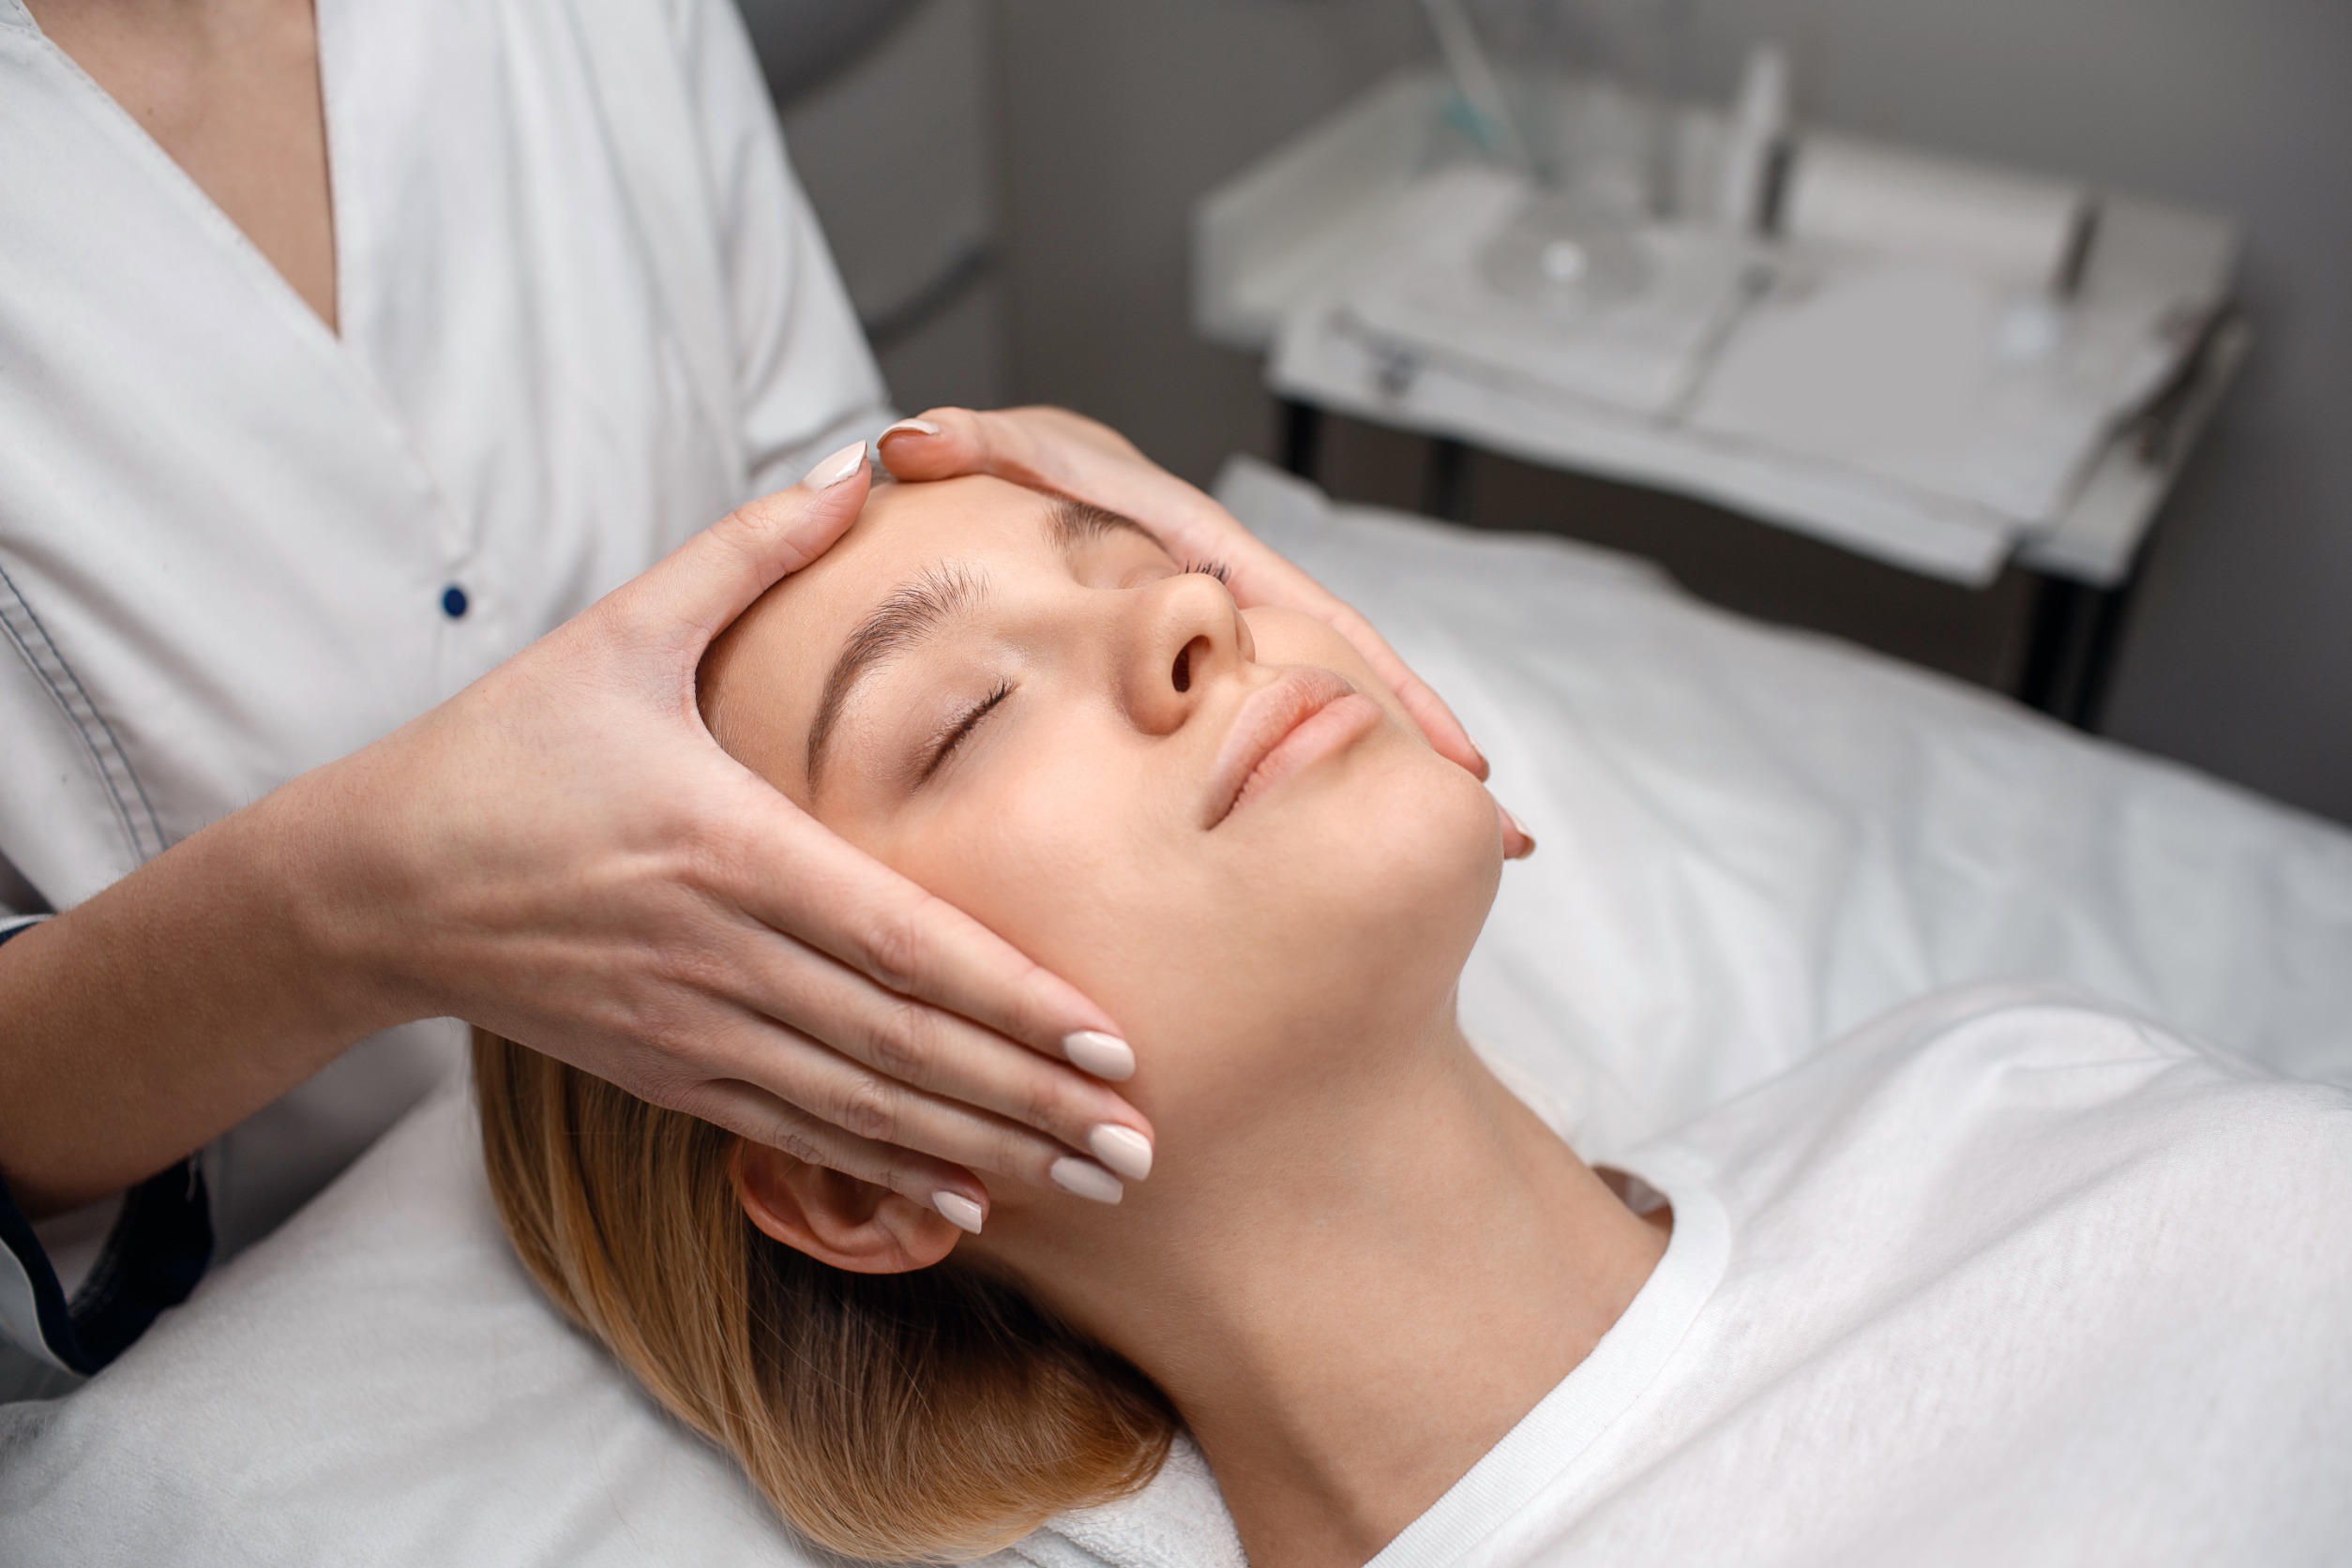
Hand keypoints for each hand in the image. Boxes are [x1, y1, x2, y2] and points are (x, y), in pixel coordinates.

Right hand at [312, 444, 1150, 1224]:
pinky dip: (882, 1173)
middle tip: (1140, 1148)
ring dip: (981, 1151)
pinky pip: (791, 1133)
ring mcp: (689, 1028)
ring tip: (1087, 1186)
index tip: (1108, 1043)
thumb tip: (854, 464)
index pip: (897, 940)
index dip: (1009, 999)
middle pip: (902, 1046)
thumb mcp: (617, 633)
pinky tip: (961, 1206)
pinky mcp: (663, 1070)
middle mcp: (718, 954)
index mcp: (725, 845)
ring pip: (861, 1106)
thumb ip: (746, 552)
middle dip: (1030, 1102)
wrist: (370, 881)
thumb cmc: (502, 751)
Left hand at [879, 407, 1535, 858]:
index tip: (1447, 752)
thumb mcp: (987, 446)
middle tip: (1494, 827)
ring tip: (1470, 837)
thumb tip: (910, 441)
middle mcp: (1222, 574)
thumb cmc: (993, 466)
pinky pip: (1279, 704)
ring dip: (1395, 751)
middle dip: (1418, 734)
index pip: (1307, 614)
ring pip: (1321, 688)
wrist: (996, 470)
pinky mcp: (1204, 648)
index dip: (1377, 682)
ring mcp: (1220, 613)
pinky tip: (1372, 811)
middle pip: (1342, 660)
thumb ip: (962, 441)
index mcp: (1188, 534)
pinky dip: (1335, 748)